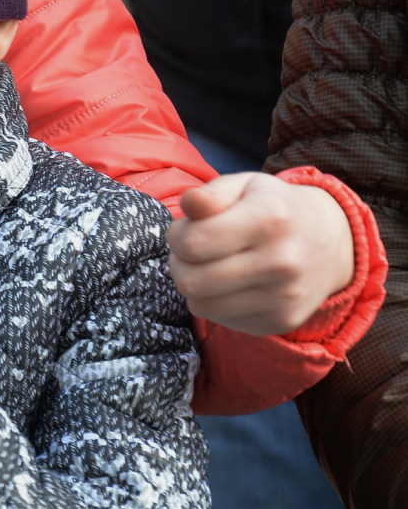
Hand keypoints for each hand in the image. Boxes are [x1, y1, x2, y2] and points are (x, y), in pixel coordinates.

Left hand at [167, 172, 354, 335]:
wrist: (332, 242)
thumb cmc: (275, 208)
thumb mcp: (246, 186)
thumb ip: (212, 193)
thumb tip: (189, 202)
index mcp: (269, 218)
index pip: (193, 242)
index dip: (176, 235)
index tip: (185, 229)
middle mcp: (282, 261)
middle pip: (191, 281)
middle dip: (179, 263)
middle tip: (192, 251)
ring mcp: (284, 297)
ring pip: (201, 305)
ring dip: (194, 286)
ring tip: (210, 266)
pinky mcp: (282, 322)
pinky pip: (221, 320)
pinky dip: (215, 303)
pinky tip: (232, 284)